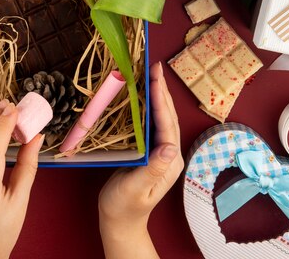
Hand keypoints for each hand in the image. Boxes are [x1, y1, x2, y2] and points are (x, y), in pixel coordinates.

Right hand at [98, 62, 183, 258]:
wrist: (119, 221)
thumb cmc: (124, 207)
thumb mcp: (136, 188)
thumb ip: (153, 168)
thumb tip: (169, 146)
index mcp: (169, 161)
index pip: (167, 125)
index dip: (161, 100)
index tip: (155, 78)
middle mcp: (169, 154)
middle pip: (168, 117)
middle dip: (162, 91)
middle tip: (154, 67)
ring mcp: (160, 152)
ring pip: (161, 118)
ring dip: (156, 96)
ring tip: (150, 74)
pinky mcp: (149, 151)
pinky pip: (150, 124)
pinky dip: (147, 107)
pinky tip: (140, 96)